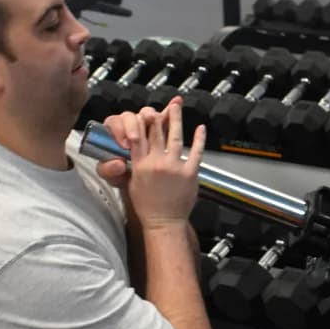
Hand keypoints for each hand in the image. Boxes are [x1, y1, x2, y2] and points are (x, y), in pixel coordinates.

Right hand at [95, 97, 205, 229]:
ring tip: (176, 106)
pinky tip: (201, 128)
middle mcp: (157, 163)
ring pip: (175, 136)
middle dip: (156, 116)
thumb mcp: (130, 184)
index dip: (140, 122)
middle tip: (159, 106)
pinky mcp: (190, 173)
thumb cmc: (146, 206)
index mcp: (140, 165)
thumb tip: (128, 152)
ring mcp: (175, 167)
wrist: (163, 222)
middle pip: (155, 132)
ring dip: (176, 119)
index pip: (138, 136)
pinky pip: (196, 152)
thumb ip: (130, 166)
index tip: (143, 113)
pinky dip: (199, 139)